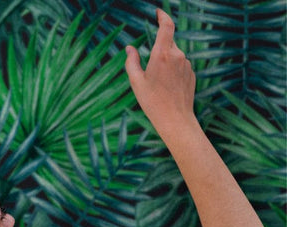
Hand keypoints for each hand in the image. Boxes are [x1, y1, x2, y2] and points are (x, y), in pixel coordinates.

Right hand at [124, 9, 195, 136]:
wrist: (175, 118)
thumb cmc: (152, 101)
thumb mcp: (136, 82)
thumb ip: (131, 61)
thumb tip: (129, 48)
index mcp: (162, 54)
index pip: (167, 26)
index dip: (163, 16)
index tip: (158, 12)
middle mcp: (177, 55)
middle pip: (168, 43)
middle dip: (158, 50)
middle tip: (149, 71)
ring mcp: (186, 64)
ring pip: (174, 56)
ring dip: (164, 63)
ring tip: (158, 85)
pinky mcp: (191, 73)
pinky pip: (180, 67)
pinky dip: (172, 72)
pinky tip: (167, 88)